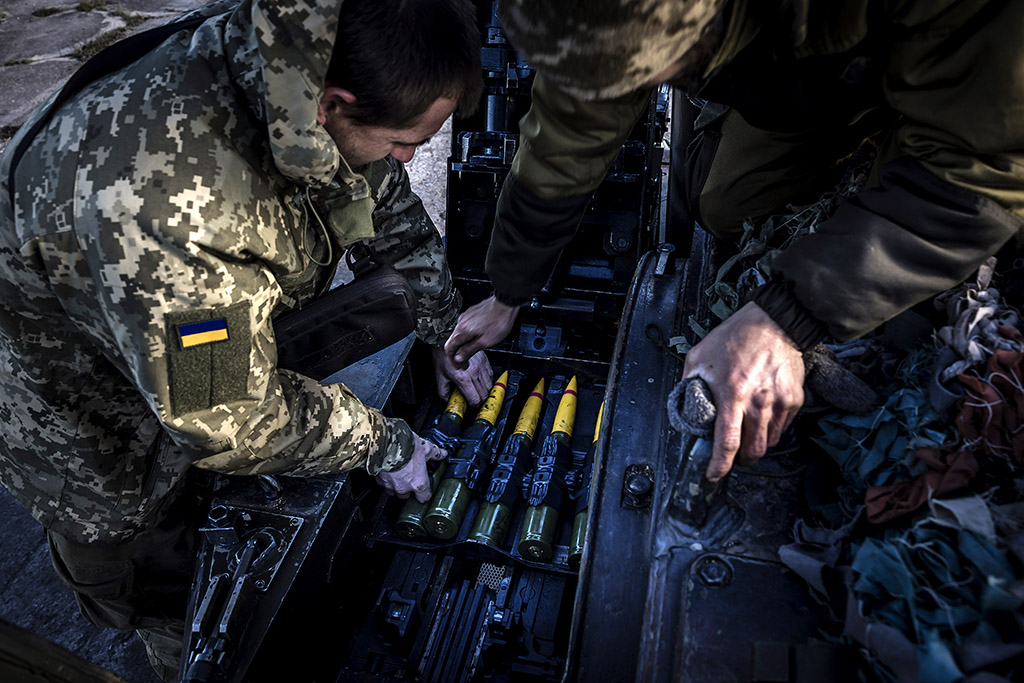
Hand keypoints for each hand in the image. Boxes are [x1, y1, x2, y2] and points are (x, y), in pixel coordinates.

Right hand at [375, 434, 446, 502]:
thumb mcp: (425, 448)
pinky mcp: (379, 480)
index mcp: (418, 482)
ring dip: (396, 485)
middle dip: (409, 488)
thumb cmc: (406, 446)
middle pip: (407, 496)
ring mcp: (390, 485)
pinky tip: (388, 469)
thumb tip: (442, 453)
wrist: (386, 442)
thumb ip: (434, 453)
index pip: (424, 498)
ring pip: (394, 492)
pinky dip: (386, 478)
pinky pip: (383, 484)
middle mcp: (404, 487)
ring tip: (398, 473)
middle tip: (410, 476)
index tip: (425, 489)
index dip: (425, 494)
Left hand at [432, 347, 492, 404]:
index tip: (469, 404)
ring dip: (484, 390)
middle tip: (473, 397)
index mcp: (463, 378)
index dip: (472, 404)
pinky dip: (487, 380)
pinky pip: (491, 375)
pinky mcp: (484, 360)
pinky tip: (479, 379)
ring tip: (476, 388)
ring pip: (489, 386)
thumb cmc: (442, 355)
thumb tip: (447, 400)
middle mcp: (474, 373)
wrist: (446, 338)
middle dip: (479, 400)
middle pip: (484, 395)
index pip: (475, 399)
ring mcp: (481, 366)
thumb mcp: (439, 375)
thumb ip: (443, 391)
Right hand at [444, 296, 517, 369]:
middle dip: (457, 354)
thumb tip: (458, 358)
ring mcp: (466, 317)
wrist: (505, 304)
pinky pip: (464, 327)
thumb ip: (469, 350)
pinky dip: (466, 336)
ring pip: (458, 334)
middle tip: (465, 362)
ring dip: (462, 345)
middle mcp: (461, 322)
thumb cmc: (499, 321)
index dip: (453, 360)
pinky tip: (475, 338)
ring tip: (471, 351)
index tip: (459, 365)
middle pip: (452, 341)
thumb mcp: (485, 342)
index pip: (449, 348)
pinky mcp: (471, 313)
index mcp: (462, 331)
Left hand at [683, 302, 804, 481]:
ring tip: (747, 436)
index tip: (713, 474)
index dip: (719, 465)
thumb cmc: (736, 337)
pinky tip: (762, 420)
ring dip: (756, 446)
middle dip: (740, 460)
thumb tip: (683, 404)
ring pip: (769, 443)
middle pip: (753, 450)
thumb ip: (689, 383)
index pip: (726, 441)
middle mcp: (758, 401)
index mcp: (732, 392)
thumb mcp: (700, 357)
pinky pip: (783, 428)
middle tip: (732, 457)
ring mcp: (779, 401)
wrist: (774, 322)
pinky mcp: (794, 399)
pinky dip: (771, 431)